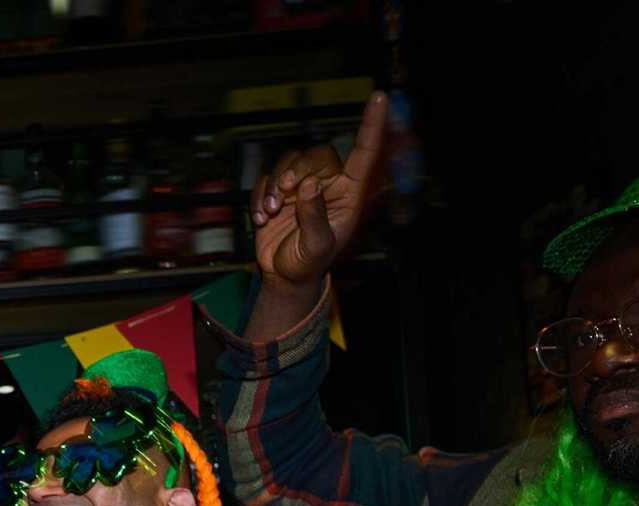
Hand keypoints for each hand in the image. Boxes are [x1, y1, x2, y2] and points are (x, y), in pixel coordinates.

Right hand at [250, 92, 387, 296]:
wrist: (282, 276)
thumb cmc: (307, 264)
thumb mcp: (316, 247)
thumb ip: (314, 216)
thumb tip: (309, 185)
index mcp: (348, 194)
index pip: (364, 153)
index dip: (371, 124)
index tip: (378, 97)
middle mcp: (327, 184)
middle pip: (316, 155)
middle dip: (297, 170)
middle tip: (286, 194)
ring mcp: (301, 187)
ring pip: (289, 161)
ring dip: (275, 184)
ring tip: (271, 211)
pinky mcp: (277, 192)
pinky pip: (266, 178)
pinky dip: (260, 196)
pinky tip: (262, 218)